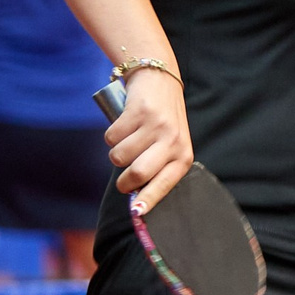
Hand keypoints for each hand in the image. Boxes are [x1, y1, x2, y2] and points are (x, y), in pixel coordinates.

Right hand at [106, 67, 193, 209]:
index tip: (137, 213)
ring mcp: (156, 126)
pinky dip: (111, 134)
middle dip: (124, 180)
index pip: (165, 184)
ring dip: (116, 151)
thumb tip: (135, 195)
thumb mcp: (170, 144)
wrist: (159, 80)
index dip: (149, 200)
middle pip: (138, 174)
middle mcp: (173, 141)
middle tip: (124, 175)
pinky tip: (124, 124)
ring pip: (119, 156)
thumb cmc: (161, 121)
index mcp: (183, 155)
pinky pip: (111, 137)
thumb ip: (158, 166)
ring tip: (129, 139)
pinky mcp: (139, 112)